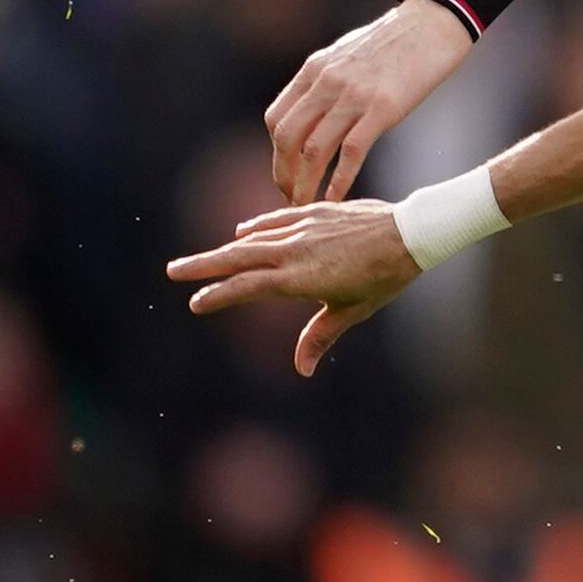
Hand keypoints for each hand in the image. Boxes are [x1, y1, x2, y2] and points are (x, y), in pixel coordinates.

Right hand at [167, 201, 419, 374]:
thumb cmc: (384, 278)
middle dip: (204, 265)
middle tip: (174, 271)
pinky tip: (243, 232)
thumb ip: (321, 336)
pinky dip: (257, 227)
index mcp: (299, 277)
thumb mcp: (352, 311)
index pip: (247, 287)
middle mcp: (295, 250)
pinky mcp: (316, 212)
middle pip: (238, 257)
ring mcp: (303, 227)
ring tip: (202, 258)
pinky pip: (277, 219)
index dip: (219, 295)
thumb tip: (302, 370)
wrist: (409, 233)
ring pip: (254, 237)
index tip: (195, 303)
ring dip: (225, 247)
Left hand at [264, 0, 475, 203]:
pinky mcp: (383, 109)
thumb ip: (326, 81)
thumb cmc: (394, 41)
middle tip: (290, 196)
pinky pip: (351, 152)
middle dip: (284, 173)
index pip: (277, 119)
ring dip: (306, 183)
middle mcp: (326, 83)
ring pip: (314, 150)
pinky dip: (339, 180)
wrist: (431, 24)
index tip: (286, 171)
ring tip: (306, 205)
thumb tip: (314, 109)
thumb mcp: (346, 54)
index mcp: (314, 70)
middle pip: (288, 138)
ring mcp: (354, 96)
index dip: (276, 152)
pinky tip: (335, 198)